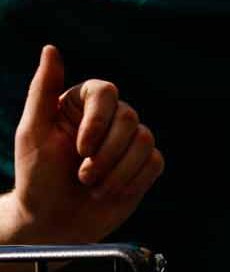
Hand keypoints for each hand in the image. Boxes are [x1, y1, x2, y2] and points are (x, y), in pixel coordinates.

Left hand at [0, 46, 163, 243]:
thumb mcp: (32, 132)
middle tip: (82, 175)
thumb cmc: (37, 178)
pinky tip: (110, 191)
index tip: (80, 148)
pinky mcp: (144, 166)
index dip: (98, 120)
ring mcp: (128, 143)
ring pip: (144, 141)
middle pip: (128, 117)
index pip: (106, 91)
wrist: (54, 222)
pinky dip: (131, 180)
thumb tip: (51, 49)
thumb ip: (42, 89)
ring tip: (93, 185)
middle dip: (105, 153)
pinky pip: (154, 162)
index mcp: (80, 106)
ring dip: (116, 170)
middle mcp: (108, 120)